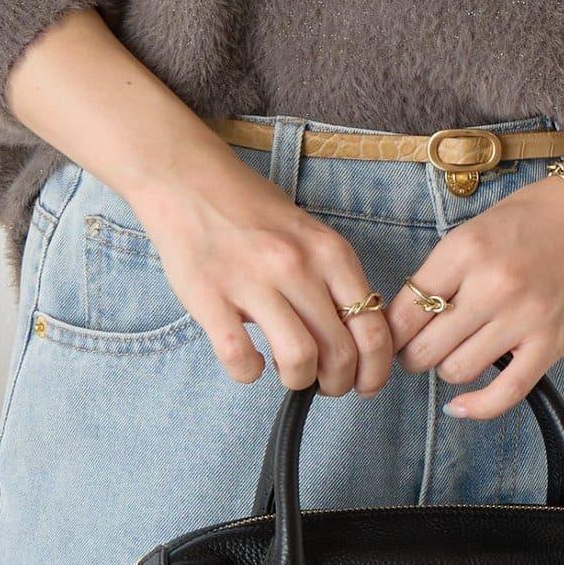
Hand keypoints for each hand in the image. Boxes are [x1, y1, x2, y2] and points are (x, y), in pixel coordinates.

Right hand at [131, 153, 393, 397]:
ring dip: (299, 381)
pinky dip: (248, 373)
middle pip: (341, 352)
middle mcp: (297, 266)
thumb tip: (351, 338)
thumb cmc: (251, 209)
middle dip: (339, 383)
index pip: (373, 326)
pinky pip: (239, 357)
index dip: (375, 368)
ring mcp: (252, 282)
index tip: (366, 382)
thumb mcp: (308, 233)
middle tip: (326, 385)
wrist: (188, 180)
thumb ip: (331, 278)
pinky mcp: (209, 297)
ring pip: (299, 360)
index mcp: (329, 251)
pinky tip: (248, 362)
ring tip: (290, 374)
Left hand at [385, 162, 563, 420]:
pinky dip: (477, 407)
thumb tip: (409, 315)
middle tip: (415, 348)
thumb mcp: (476, 228)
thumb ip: (443, 270)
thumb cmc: (536, 215)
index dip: (391, 329)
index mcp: (466, 250)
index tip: (392, 333)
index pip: (407, 309)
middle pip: (426, 346)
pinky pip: (505, 392)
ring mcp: (524, 319)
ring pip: (457, 370)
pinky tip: (460, 406)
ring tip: (452, 353)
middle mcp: (492, 286)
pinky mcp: (551, 343)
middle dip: (412, 353)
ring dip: (446, 368)